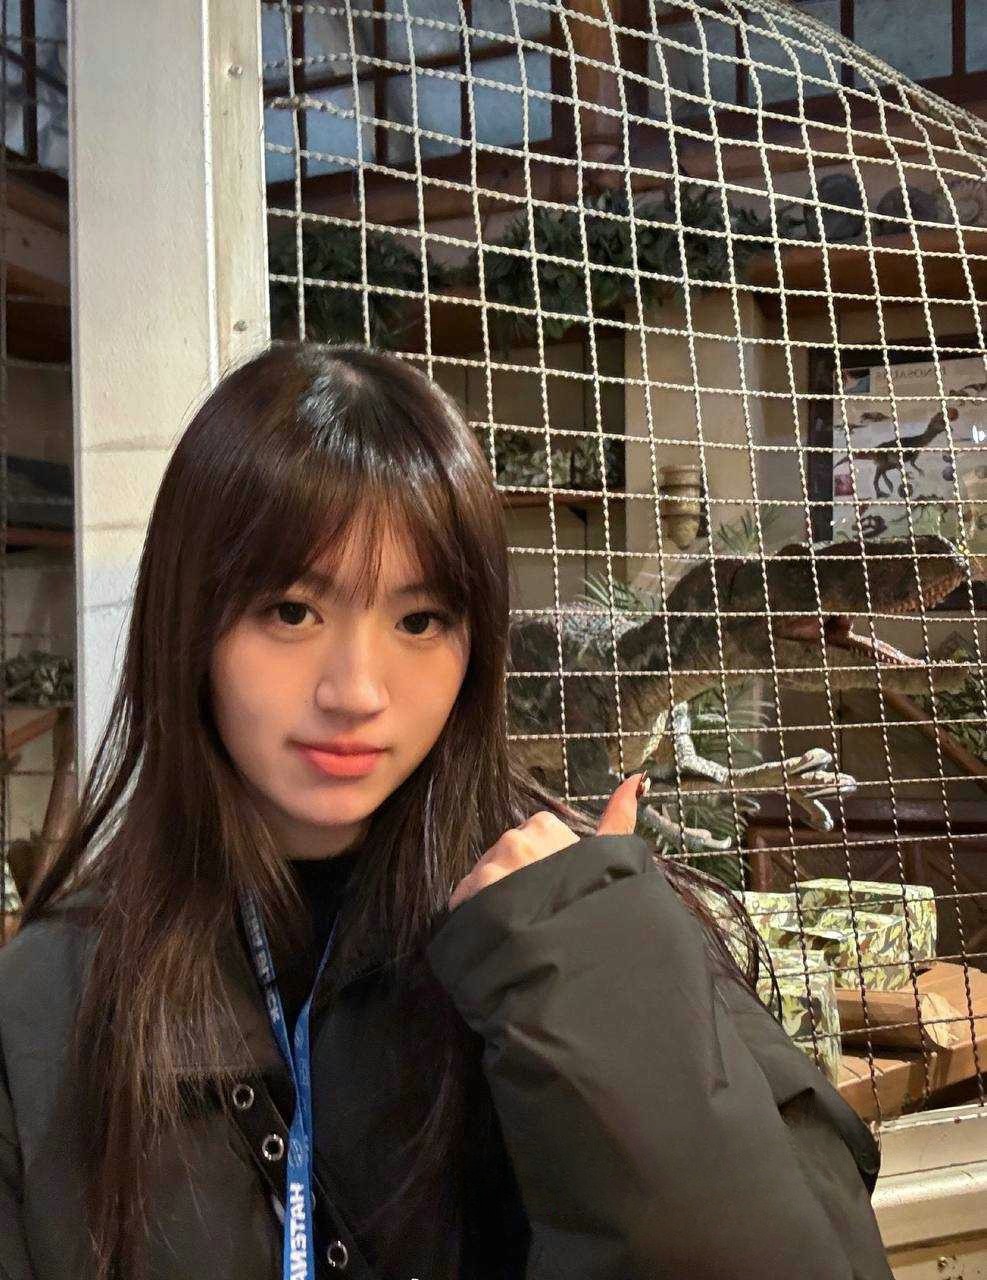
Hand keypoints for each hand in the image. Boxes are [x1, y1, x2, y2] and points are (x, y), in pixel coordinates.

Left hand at [447, 772, 647, 911]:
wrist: (573, 946)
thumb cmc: (595, 899)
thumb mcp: (610, 855)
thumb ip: (618, 816)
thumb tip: (635, 777)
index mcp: (544, 825)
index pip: (530, 843)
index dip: (541, 871)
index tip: (554, 892)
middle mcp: (516, 839)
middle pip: (505, 861)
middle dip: (515, 883)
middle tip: (539, 911)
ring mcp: (494, 864)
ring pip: (484, 880)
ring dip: (494, 900)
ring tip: (520, 924)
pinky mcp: (473, 890)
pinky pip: (464, 899)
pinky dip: (474, 915)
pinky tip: (499, 930)